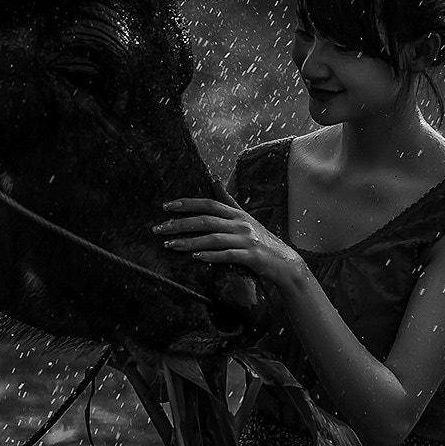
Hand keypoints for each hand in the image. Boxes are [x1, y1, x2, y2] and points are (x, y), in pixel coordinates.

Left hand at [153, 197, 307, 287]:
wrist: (286, 263)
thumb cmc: (261, 241)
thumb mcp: (245, 218)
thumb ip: (228, 202)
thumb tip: (214, 182)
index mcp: (237, 214)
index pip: (209, 204)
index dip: (187, 204)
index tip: (166, 206)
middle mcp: (241, 224)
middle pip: (206, 220)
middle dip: (180, 224)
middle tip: (158, 229)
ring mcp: (247, 240)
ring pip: (213, 238)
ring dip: (189, 242)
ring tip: (169, 245)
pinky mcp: (252, 256)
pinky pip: (228, 255)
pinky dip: (210, 255)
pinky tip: (195, 257)